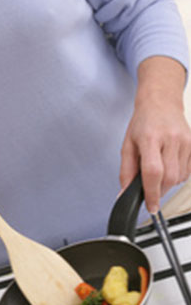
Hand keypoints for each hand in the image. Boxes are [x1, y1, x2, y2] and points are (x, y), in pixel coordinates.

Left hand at [120, 57, 190, 212]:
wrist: (161, 102)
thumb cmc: (143, 122)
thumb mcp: (128, 144)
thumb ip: (126, 171)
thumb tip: (124, 194)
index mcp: (150, 138)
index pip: (153, 171)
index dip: (152, 193)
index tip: (151, 206)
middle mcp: (170, 139)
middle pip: (168, 178)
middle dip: (158, 190)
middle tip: (150, 187)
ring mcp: (185, 142)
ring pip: (179, 178)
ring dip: (167, 182)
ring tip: (159, 168)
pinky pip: (188, 172)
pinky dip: (177, 175)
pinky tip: (169, 164)